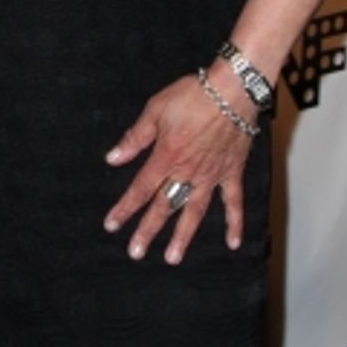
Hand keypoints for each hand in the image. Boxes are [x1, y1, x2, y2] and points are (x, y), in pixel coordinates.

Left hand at [102, 73, 252, 263]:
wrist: (232, 89)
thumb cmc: (193, 95)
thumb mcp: (155, 110)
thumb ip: (135, 137)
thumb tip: (113, 158)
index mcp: (166, 157)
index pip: (140, 189)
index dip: (124, 208)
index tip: (112, 226)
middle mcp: (187, 172)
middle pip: (164, 207)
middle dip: (148, 230)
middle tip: (136, 253)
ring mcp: (211, 175)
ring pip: (194, 212)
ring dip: (182, 236)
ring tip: (172, 257)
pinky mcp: (232, 172)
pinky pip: (233, 202)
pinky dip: (235, 223)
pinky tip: (233, 243)